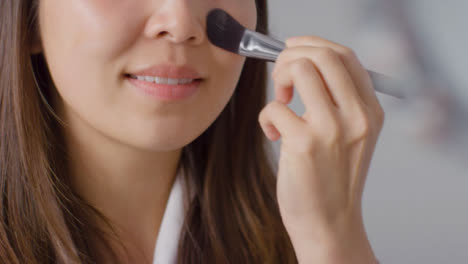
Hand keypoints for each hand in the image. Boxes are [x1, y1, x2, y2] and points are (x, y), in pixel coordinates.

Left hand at [258, 36, 384, 262]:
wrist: (329, 223)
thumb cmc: (332, 178)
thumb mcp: (351, 136)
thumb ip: (338, 101)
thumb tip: (304, 63)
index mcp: (370, 111)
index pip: (347, 56)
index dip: (315, 44)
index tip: (295, 47)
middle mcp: (357, 117)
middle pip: (324, 55)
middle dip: (293, 55)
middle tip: (282, 76)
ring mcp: (332, 129)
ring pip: (301, 70)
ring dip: (281, 78)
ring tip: (281, 102)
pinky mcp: (304, 144)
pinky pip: (275, 107)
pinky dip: (267, 116)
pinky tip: (274, 134)